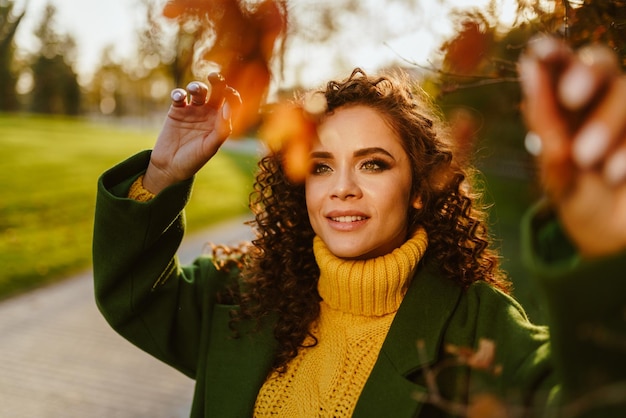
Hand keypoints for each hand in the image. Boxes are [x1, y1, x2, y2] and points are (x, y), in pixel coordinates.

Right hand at [143, 73, 240, 193]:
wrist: (170, 167)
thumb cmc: (194, 160)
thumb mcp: (210, 147)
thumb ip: (221, 129)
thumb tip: (228, 108)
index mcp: (221, 121)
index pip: (230, 103)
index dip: (232, 96)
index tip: (229, 93)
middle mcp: (208, 113)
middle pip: (216, 91)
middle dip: (217, 82)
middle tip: (215, 77)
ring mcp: (192, 110)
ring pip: (198, 90)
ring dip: (197, 86)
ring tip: (195, 90)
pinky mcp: (176, 110)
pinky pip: (179, 96)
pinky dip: (179, 93)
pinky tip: (180, 98)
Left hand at [519, 36, 625, 257]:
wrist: (611, 239)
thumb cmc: (578, 198)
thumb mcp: (555, 169)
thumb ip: (546, 124)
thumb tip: (530, 68)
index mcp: (568, 107)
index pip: (561, 65)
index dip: (552, 52)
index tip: (539, 54)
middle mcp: (603, 103)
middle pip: (600, 63)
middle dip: (586, 74)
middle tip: (569, 97)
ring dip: (607, 120)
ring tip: (585, 158)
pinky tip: (616, 173)